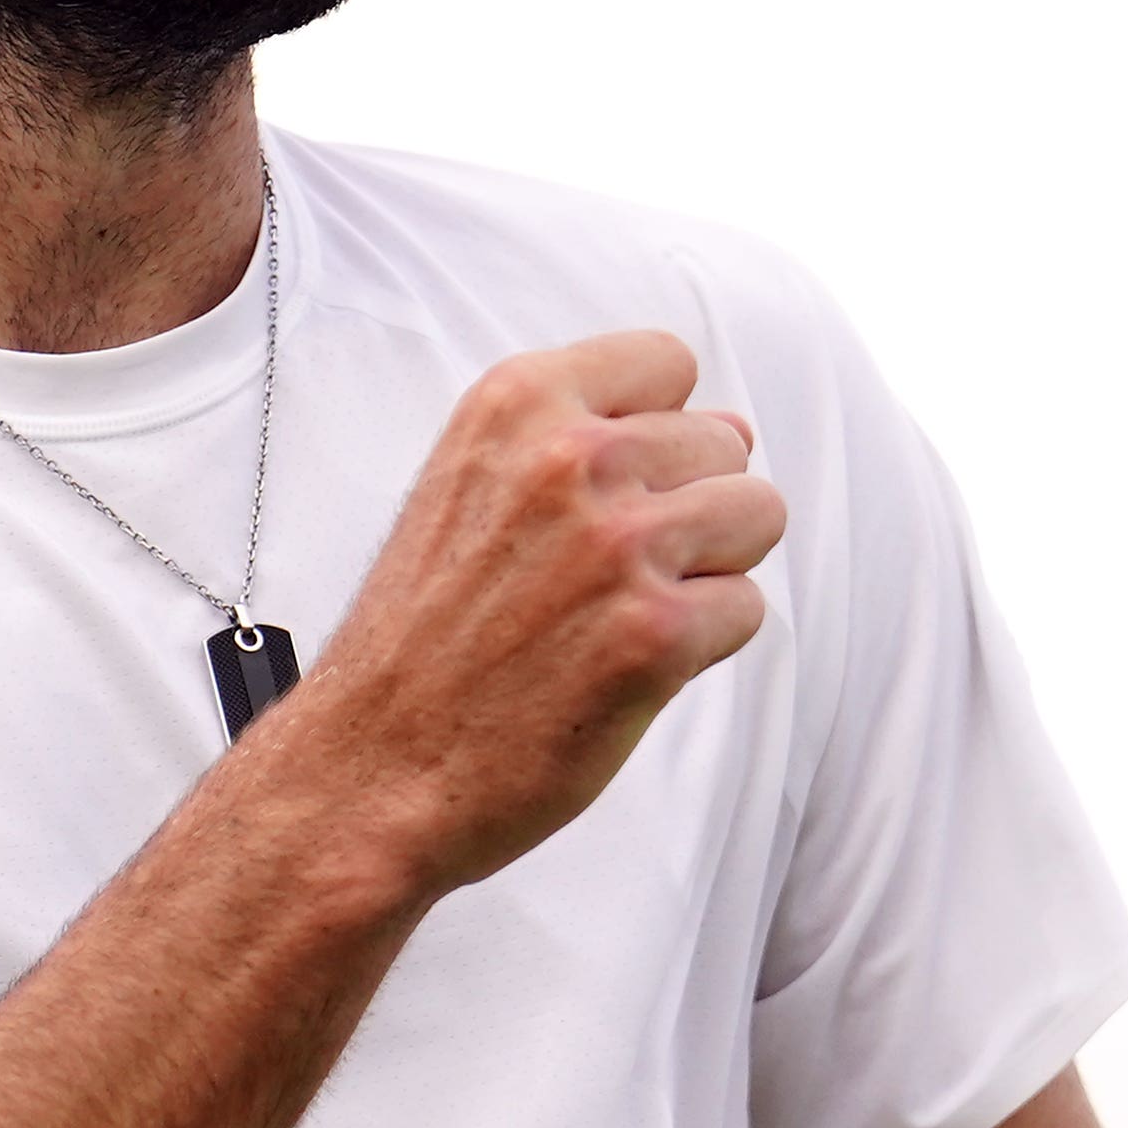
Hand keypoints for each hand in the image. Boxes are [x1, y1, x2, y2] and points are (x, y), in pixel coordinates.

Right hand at [261, 330, 784, 889]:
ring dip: (708, 570)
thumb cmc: (425, 636)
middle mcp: (571, 457)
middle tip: (599, 579)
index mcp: (517, 402)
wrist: (371, 765)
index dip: (656, 430)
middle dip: (685, 509)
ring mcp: (619, 544)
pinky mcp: (657, 635)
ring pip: (756, 514)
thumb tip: (736, 429)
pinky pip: (746, 607)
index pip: (668, 362)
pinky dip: (700, 646)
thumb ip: (584, 439)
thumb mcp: (471, 484)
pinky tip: (622, 668)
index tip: (606, 492)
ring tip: (622, 613)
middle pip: (724, 445)